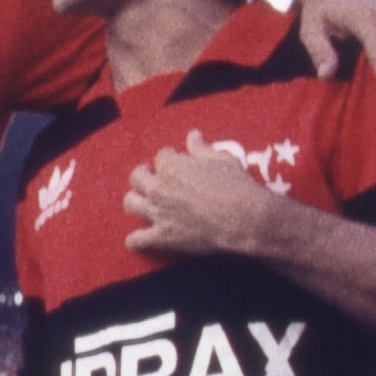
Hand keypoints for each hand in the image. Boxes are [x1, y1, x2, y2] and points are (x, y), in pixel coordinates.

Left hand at [124, 132, 290, 260]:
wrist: (244, 218)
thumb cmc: (236, 185)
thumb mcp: (221, 159)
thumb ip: (201, 148)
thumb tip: (192, 136)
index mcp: (172, 166)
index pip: (162, 156)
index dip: (170, 158)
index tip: (178, 162)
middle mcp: (159, 188)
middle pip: (137, 177)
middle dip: (145, 174)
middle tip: (153, 177)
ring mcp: (158, 212)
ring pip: (131, 202)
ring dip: (136, 199)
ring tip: (144, 200)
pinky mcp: (162, 236)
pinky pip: (137, 240)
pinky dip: (137, 240)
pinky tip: (141, 238)